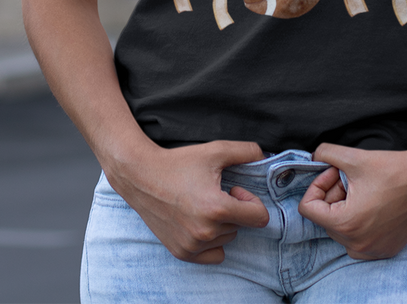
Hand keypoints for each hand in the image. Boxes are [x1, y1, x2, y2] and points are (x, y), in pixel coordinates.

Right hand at [103, 140, 270, 263]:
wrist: (140, 176)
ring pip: (227, 238)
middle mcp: (206, 232)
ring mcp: (192, 245)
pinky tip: (197, 222)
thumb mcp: (215, 151)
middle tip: (212, 194)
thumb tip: (266, 158)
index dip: (251, 201)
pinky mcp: (182, 252)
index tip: (234, 190)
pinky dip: (211, 241)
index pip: (259, 218)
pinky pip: (213, 255)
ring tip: (200, 205)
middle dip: (233, 210)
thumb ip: (247, 152)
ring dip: (221, 224)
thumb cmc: (178, 163)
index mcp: (217, 209)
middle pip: (241, 226)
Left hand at [299, 124, 406, 259]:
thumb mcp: (352, 157)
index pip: (308, 208)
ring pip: (341, 230)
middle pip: (326, 219)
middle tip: (350, 179)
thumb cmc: (394, 169)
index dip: (318, 185)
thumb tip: (312, 157)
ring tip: (363, 191)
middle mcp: (357, 245)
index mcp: (346, 224)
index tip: (335, 172)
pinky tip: (375, 204)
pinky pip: (359, 240)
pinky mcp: (386, 250)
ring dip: (345, 209)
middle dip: (333, 196)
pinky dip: (360, 223)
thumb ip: (323, 154)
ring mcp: (373, 251)